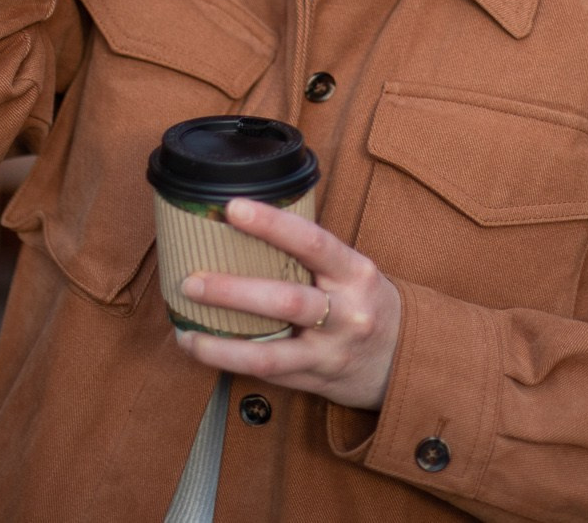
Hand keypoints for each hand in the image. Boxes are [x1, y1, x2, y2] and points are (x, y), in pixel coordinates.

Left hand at [174, 197, 401, 410]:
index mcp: (356, 273)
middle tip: (191, 281)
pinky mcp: (315, 380)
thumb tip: (245, 220)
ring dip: (222, 345)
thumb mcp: (353, 270)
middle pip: (287, 300)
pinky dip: (230, 361)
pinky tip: (201, 348)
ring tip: (185, 331)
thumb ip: (312, 255)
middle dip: (233, 291)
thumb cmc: (365, 301)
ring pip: (271, 352)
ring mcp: (331, 351)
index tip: (233, 208)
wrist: (403, 358)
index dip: (272, 224)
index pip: (313, 242)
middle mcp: (347, 313)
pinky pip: (267, 372)